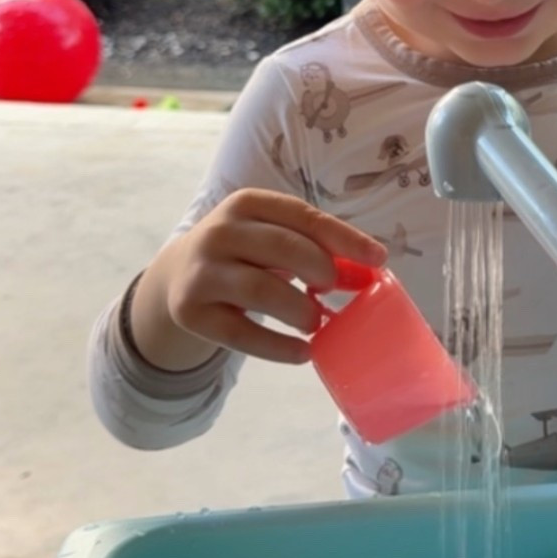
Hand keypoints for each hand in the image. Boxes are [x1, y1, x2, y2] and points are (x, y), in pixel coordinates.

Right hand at [150, 190, 385, 366]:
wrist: (178, 276)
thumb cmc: (245, 254)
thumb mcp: (275, 240)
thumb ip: (318, 250)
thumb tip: (368, 273)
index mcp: (247, 204)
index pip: (303, 216)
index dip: (344, 238)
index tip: (378, 260)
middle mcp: (219, 232)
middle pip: (282, 248)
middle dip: (319, 269)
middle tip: (333, 290)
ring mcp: (201, 272)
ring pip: (260, 290)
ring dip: (300, 309)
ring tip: (317, 322)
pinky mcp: (191, 311)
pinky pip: (240, 334)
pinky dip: (278, 347)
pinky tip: (303, 353)